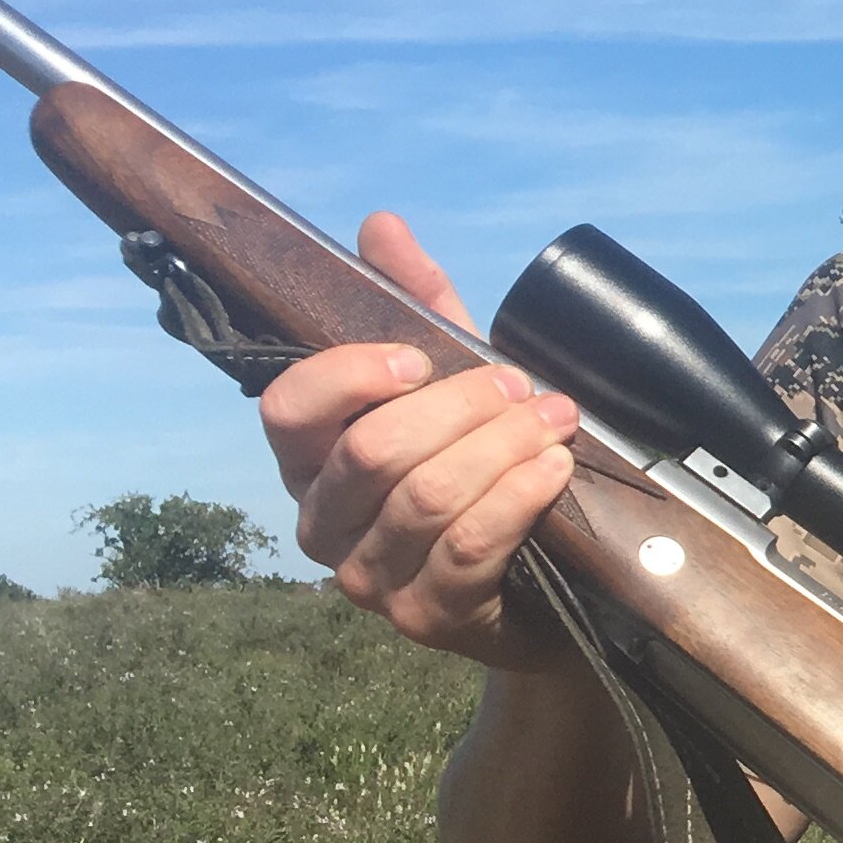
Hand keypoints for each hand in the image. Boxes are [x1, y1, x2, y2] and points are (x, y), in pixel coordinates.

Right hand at [258, 212, 580, 671]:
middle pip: (374, 451)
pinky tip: (553, 469)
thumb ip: (415, 308)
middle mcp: (322, 523)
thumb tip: (383, 225)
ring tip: (554, 420)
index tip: (419, 358)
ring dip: (501, 447)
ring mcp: (370, 579)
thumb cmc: (473, 472)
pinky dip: (518, 497)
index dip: (351, 376)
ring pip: (427, 497)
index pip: (288, 410)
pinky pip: (469, 547)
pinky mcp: (427, 617)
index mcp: (309, 461)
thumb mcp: (447, 385)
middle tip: (524, 387)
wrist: (530, 595)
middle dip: (460, 407)